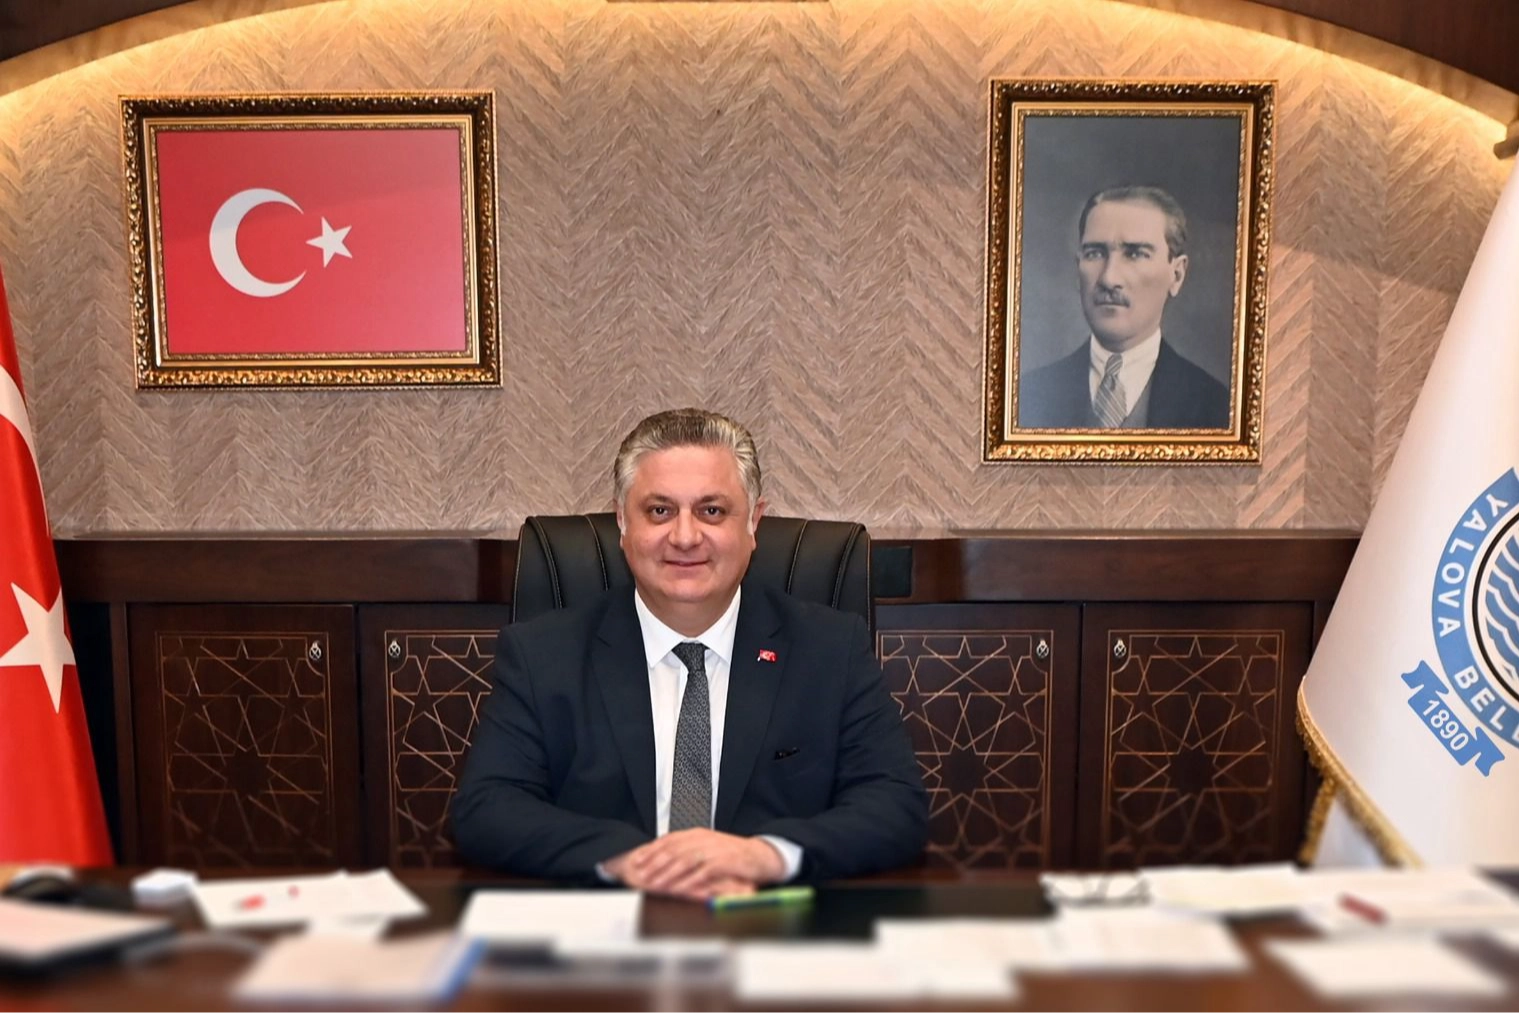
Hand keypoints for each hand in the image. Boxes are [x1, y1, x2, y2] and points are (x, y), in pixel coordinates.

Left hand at [604, 829, 783, 900]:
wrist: (758, 855)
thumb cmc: (730, 855)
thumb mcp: (707, 847)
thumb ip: (687, 849)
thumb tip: (664, 857)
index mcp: (696, 833)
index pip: (668, 840)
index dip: (651, 850)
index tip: (637, 861)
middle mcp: (703, 838)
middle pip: (673, 850)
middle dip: (655, 863)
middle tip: (641, 875)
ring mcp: (714, 849)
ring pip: (685, 860)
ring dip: (668, 873)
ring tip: (655, 884)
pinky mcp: (725, 862)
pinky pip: (703, 872)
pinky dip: (690, 881)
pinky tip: (679, 889)